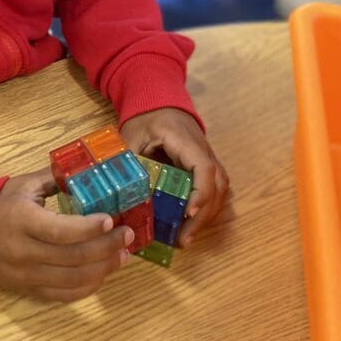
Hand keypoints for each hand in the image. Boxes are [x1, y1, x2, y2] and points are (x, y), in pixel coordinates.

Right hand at [0, 169, 133, 301]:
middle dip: (107, 248)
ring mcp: (27, 274)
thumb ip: (55, 178)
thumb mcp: (23, 185)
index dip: (89, 228)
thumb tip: (88, 171)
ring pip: (73, 280)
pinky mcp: (28, 289)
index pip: (61, 231)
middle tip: (128, 236)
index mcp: (23, 220)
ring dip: (104, 269)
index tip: (111, 220)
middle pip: (73, 258)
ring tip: (124, 256)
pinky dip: (87, 287)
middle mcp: (25, 251)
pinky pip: (63, 294)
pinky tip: (103, 274)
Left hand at [120, 108, 229, 246]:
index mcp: (185, 140)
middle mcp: (204, 150)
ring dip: (207, 215)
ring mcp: (208, 157)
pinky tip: (191, 224)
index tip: (188, 214)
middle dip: (203, 215)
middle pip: (217, 185)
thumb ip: (129, 162)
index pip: (204, 168)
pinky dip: (207, 208)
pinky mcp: (205, 165)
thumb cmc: (145, 118)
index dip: (200, 193)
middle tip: (184, 239)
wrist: (158, 100)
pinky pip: (215, 188)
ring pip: (220, 189)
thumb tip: (119, 195)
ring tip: (187, 237)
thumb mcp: (132, 137)